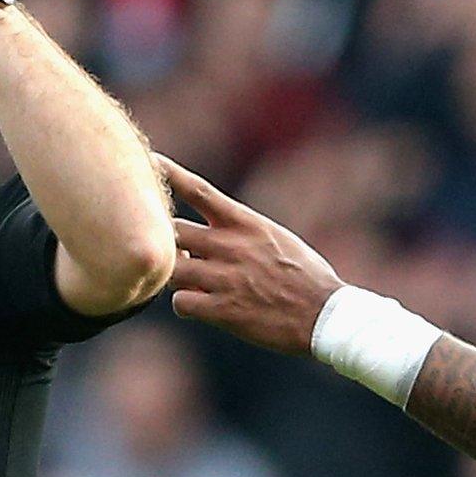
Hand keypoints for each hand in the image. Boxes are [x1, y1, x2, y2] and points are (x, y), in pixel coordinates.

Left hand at [162, 156, 343, 356]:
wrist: (325, 315)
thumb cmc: (306, 277)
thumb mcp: (277, 239)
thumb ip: (242, 232)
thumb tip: (211, 235)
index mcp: (247, 223)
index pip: (200, 191)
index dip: (171, 174)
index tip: (150, 160)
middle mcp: (232, 246)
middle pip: (173, 231)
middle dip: (166, 240)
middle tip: (174, 250)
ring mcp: (225, 278)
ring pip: (172, 269)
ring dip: (175, 274)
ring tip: (190, 280)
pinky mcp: (224, 310)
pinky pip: (182, 303)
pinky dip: (185, 304)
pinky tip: (198, 306)